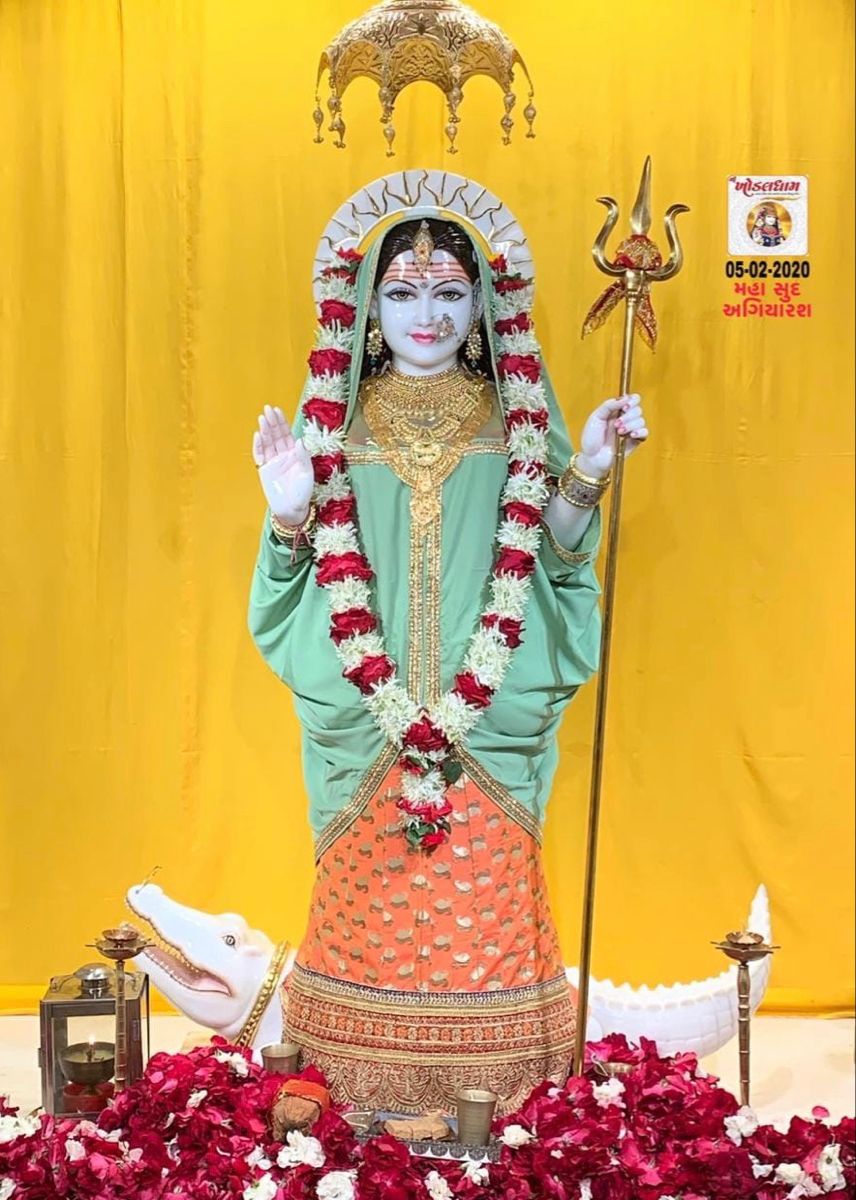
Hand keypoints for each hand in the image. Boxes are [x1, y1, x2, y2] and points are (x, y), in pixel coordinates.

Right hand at [252, 405, 314, 524]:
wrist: (292, 509)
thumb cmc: (302, 493)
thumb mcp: (307, 473)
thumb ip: (303, 457)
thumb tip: (298, 440)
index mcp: (295, 454)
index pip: (287, 434)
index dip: (283, 423)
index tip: (278, 411)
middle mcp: (283, 455)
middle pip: (276, 435)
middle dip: (272, 422)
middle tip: (267, 409)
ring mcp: (273, 462)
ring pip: (268, 443)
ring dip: (265, 430)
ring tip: (262, 418)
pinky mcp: (264, 470)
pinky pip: (260, 455)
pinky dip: (258, 445)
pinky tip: (258, 435)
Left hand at [576, 393, 648, 478]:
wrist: (592, 458)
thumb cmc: (591, 439)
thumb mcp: (596, 418)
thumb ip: (608, 405)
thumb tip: (624, 398)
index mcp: (616, 411)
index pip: (632, 399)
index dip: (632, 400)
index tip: (625, 407)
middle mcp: (625, 419)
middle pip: (638, 409)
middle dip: (628, 416)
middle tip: (617, 424)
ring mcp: (630, 430)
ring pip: (641, 420)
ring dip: (630, 425)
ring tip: (619, 432)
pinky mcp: (635, 441)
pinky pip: (645, 432)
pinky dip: (640, 432)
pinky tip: (631, 435)